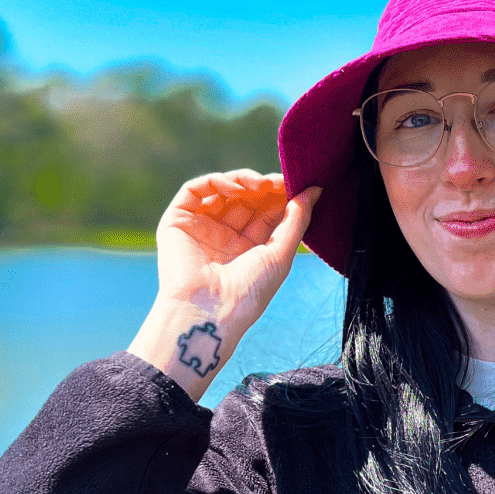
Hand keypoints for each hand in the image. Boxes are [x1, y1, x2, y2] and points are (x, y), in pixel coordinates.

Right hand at [129, 170, 320, 399]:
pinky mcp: (177, 221)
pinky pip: (195, 191)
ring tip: (262, 185)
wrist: (210, 312)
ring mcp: (201, 227)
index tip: (298, 185)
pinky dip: (217, 182)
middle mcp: (224, 237)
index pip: (267, 212)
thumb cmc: (249, 292)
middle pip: (247, 199)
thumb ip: (297, 220)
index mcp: (249, 249)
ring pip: (223, 190)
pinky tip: (237, 188)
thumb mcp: (281, 254)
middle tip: (281, 181)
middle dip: (265, 188)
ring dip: (244, 181)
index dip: (281, 196)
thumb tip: (316, 189)